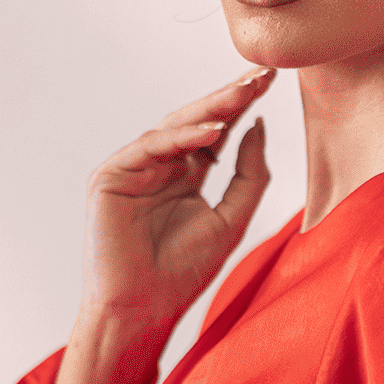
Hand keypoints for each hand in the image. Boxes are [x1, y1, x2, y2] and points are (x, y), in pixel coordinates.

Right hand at [47, 65, 276, 383]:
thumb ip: (250, 176)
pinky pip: (150, 147)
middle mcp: (159, 166)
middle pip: (198, 121)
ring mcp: (133, 168)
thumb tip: (259, 126)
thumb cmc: (184, 273)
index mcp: (187, 174)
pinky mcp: (110, 176)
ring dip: (211, 110)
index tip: (272, 81)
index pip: (218, 131)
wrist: (144, 309)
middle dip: (230, 98)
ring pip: (174, 127)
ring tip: (245, 94)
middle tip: (262, 75)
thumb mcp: (232, 220)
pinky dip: (181, 138)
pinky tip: (213, 131)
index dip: (243, 107)